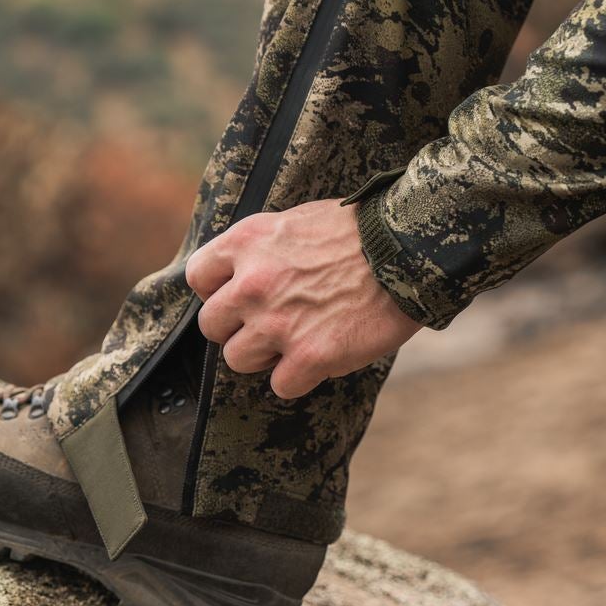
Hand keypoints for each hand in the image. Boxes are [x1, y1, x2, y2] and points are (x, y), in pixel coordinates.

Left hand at [186, 200, 422, 398]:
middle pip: (211, 326)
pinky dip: (300, 377)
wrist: (407, 249)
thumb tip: (239, 275)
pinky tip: (322, 356)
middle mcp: (252, 283)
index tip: (241, 296)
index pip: (198, 278)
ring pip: (238, 359)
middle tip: (272, 323)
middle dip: (238, 328)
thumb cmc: (358, 233)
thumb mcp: (295, 221)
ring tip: (299, 338)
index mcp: (246, 242)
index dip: (218, 291)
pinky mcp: (309, 356)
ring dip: (266, 355)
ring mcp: (277, 323)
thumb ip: (261, 250)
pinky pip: (281, 385)